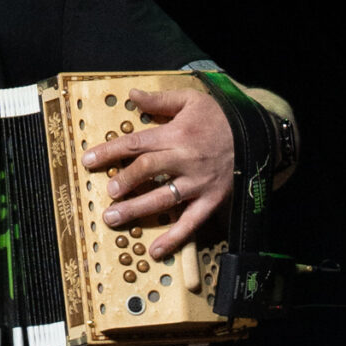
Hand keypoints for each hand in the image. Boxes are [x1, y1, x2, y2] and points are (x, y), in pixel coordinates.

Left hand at [80, 87, 232, 259]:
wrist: (257, 137)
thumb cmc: (220, 117)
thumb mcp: (192, 100)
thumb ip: (160, 100)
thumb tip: (132, 95)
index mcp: (175, 135)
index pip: (135, 144)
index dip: (109, 152)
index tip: (88, 160)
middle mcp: (184, 160)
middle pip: (146, 171)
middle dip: (122, 182)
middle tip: (106, 194)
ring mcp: (197, 183)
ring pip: (163, 198)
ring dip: (136, 210)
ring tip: (113, 218)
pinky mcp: (210, 200)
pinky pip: (190, 222)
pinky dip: (173, 238)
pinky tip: (155, 250)